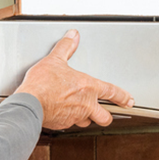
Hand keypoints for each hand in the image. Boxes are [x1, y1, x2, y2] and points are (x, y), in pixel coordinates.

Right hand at [14, 30, 134, 130]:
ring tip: (79, 112)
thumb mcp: (54, 60)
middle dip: (107, 116)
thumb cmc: (43, 84)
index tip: (128, 100)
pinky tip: (61, 113)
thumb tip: (72, 36)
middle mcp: (85, 104)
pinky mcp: (62, 124)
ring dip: (86, 118)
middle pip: (105, 117)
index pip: (112, 92)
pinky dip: (67, 119)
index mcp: (88, 87)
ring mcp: (75, 116)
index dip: (123, 96)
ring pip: (87, 122)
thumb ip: (66, 47)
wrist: (30, 102)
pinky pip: (69, 124)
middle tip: (105, 113)